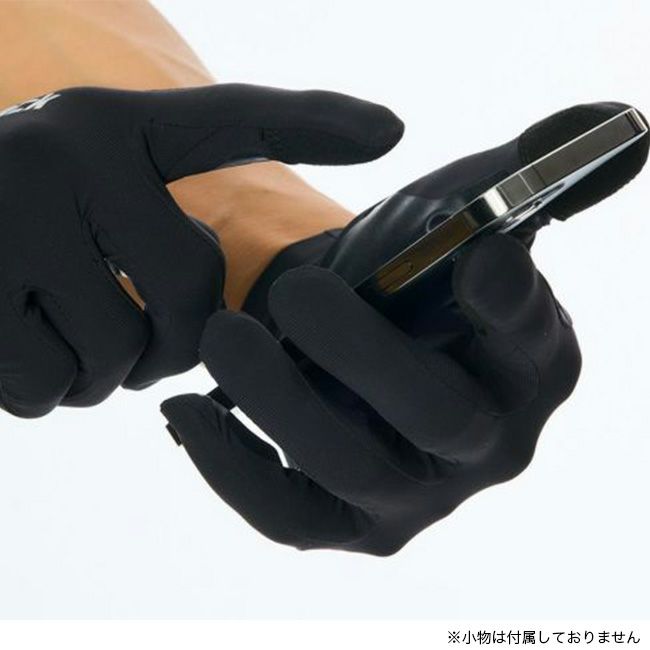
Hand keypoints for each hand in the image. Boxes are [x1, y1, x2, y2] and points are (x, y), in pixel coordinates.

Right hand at [0, 84, 402, 416]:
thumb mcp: (87, 207)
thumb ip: (160, 229)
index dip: (315, 121)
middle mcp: (63, 148)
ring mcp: (4, 210)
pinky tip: (13, 354)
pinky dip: (42, 395)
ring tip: (63, 340)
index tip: (393, 128)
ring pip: (116, 353)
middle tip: (131, 340)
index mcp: (112, 124)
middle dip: (168, 343)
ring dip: (100, 375)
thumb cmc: (8, 233)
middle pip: (190, 293)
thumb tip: (229, 298)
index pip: (233, 121)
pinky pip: (45, 387)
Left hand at [161, 103, 646, 554]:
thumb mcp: (458, 221)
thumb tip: (598, 122)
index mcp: (530, 363)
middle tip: (296, 291)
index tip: (478, 255)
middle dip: (363, 353)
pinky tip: (186, 412)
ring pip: (353, 467)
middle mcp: (487, 442)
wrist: (350, 340)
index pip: (532, 338)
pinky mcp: (349, 523)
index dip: (512, 303)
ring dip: (281, 404)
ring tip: (224, 337)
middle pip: (439, 416)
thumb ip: (507, 182)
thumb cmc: (407, 275)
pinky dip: (233, 471)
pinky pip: (290, 517)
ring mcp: (418, 494)